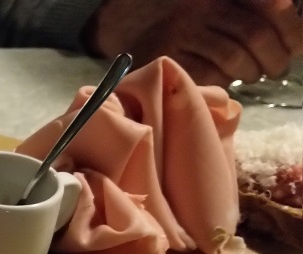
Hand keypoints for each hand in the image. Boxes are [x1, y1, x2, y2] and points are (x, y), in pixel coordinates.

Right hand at [84, 0, 299, 85]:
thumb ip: (252, 16)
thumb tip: (294, 38)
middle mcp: (201, 7)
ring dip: (251, 72)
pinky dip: (224, 82)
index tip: (297, 45)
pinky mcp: (168, 56)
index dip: (289, 27)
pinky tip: (226, 81)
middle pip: (254, 33)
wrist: (132, 32)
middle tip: (276, 69)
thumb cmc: (189, 29)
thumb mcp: (220, 14)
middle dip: (274, 57)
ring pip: (234, 57)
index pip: (267, 6)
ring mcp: (183, 31)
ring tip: (252, 76)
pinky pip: (208, 74)